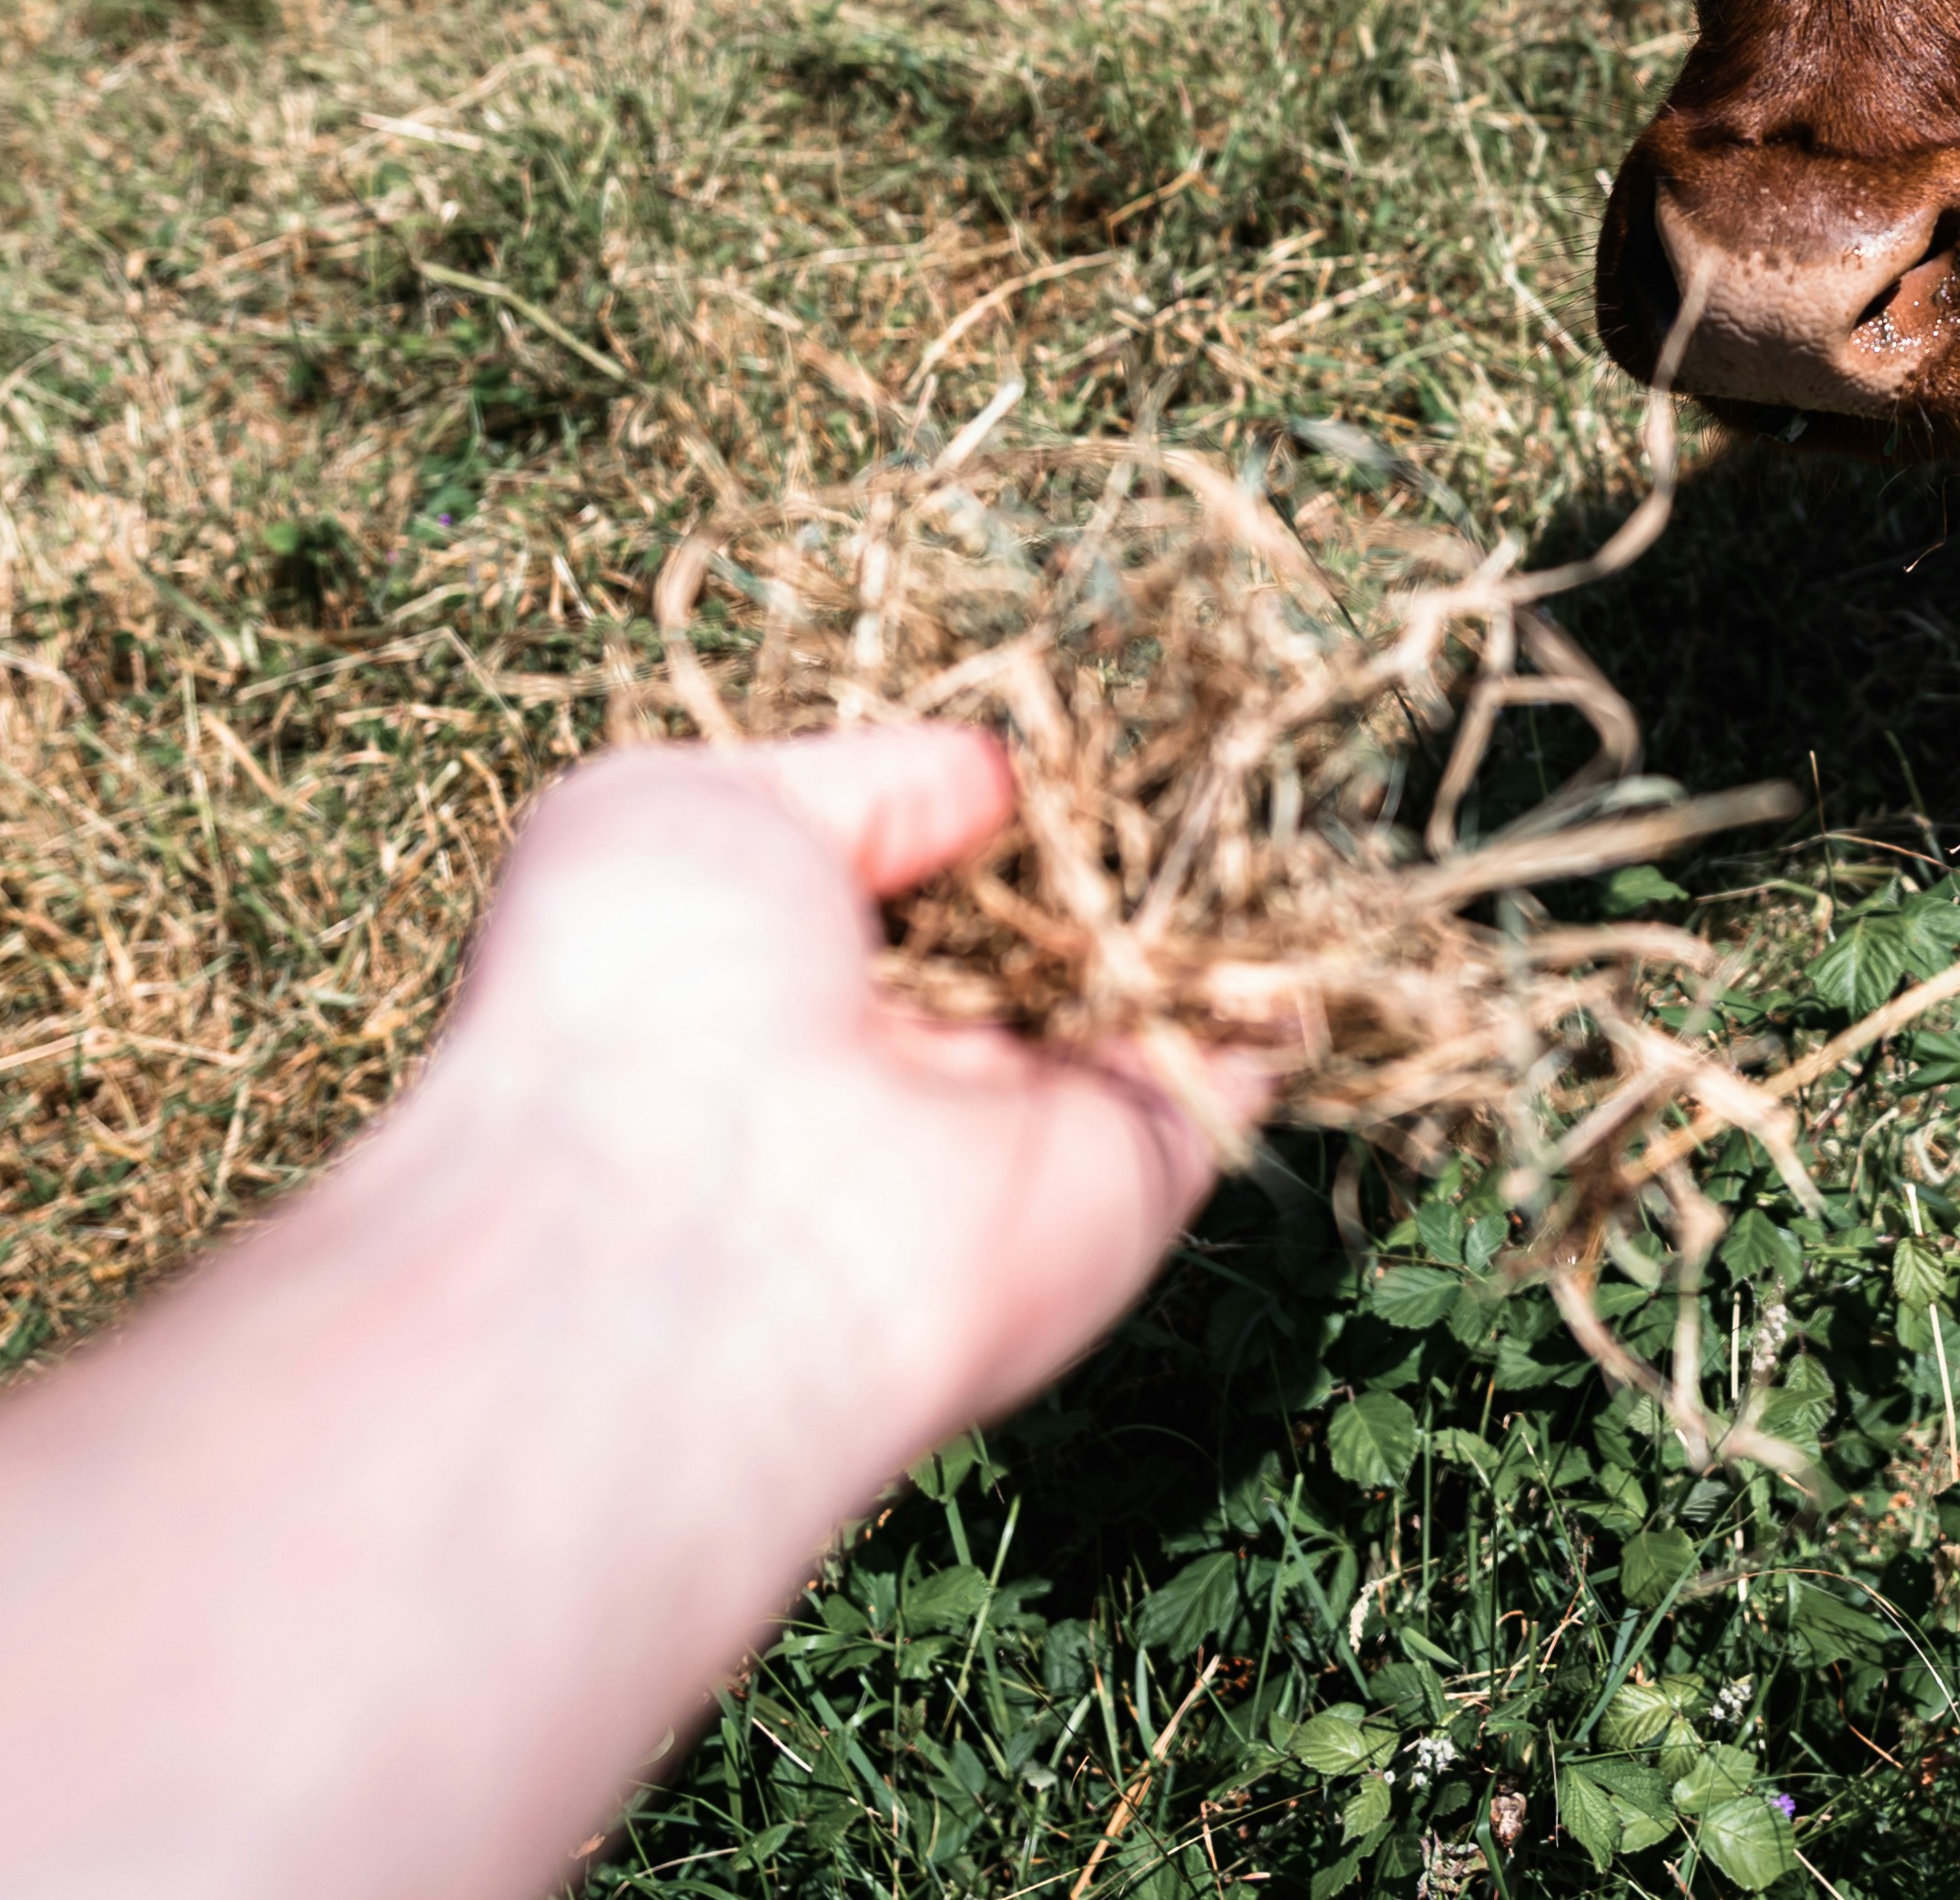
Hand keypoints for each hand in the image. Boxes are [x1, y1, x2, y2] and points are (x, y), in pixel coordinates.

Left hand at [387, 726, 1258, 1445]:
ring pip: (1149, 993)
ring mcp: (1024, 1124)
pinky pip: (1231, 1075)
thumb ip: (853, 781)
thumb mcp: (684, 808)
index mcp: (782, 969)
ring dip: (1218, 898)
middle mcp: (906, 1056)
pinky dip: (1288, 994)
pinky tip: (1322, 896)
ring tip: (1281, 768)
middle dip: (1121, 840)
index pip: (917, 873)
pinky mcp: (1133, 1180)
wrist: (683, 1239)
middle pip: (1045, 930)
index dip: (988, 801)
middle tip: (1198, 727)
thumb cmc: (637, 998)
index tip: (1064, 720)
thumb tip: (990, 779)